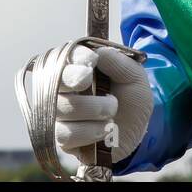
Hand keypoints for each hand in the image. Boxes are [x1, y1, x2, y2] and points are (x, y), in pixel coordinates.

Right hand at [53, 43, 152, 166]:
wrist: (136, 133)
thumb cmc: (131, 100)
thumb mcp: (134, 78)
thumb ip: (120, 63)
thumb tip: (99, 52)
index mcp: (81, 68)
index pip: (68, 56)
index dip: (76, 57)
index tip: (92, 60)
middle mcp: (65, 89)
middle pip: (55, 80)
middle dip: (72, 77)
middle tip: (87, 79)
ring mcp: (60, 114)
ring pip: (61, 107)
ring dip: (91, 108)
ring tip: (112, 110)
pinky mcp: (61, 138)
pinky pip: (64, 134)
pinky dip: (89, 131)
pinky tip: (105, 130)